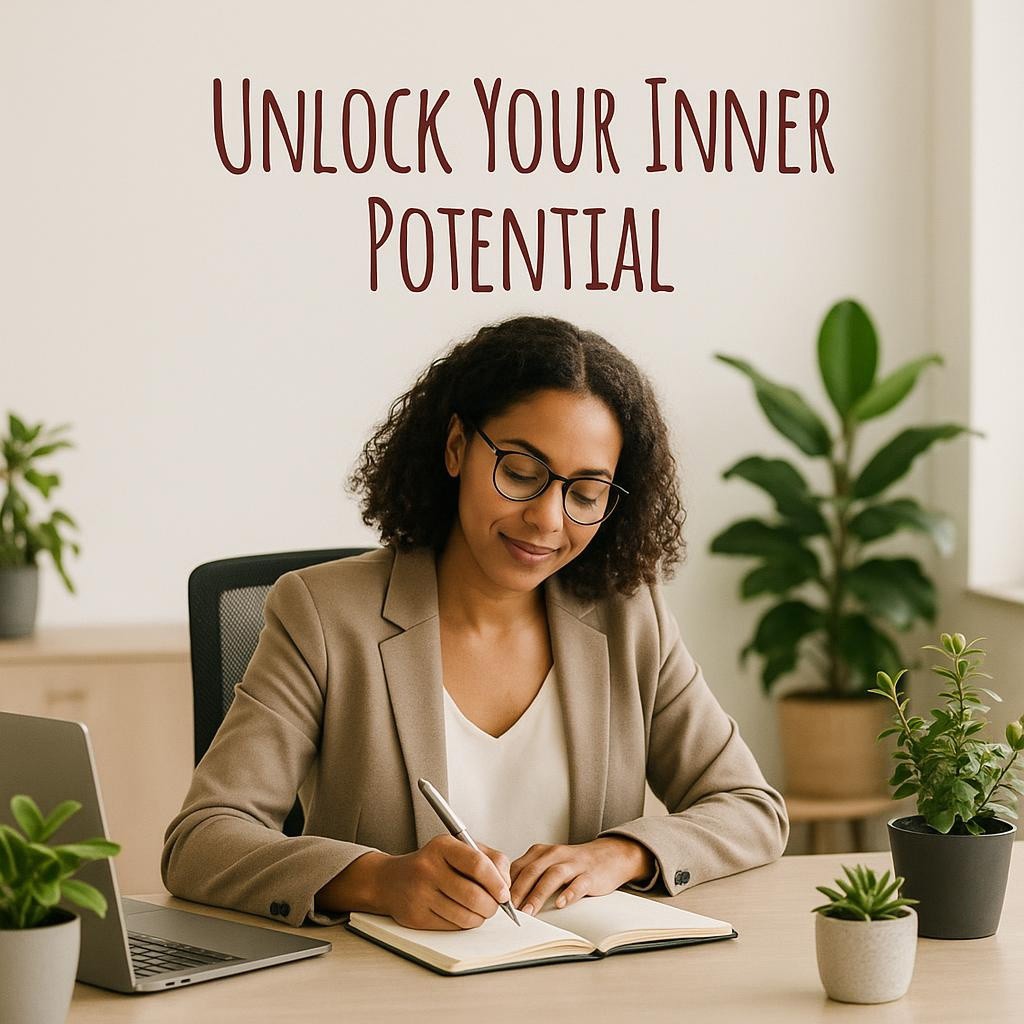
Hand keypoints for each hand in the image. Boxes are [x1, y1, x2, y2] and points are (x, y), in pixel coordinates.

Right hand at [376, 835, 511, 930]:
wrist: (392, 880)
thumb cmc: (434, 863)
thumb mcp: (459, 849)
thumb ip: (489, 860)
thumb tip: (506, 885)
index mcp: (443, 846)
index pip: (478, 864)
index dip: (496, 882)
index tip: (504, 893)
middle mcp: (429, 868)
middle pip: (474, 895)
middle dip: (492, 906)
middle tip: (495, 905)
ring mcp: (420, 893)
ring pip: (466, 916)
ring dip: (480, 917)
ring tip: (479, 909)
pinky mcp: (416, 916)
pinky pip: (453, 927)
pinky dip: (464, 923)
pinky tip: (460, 913)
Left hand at [509, 837, 652, 915]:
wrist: (608, 856)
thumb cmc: (572, 864)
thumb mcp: (548, 863)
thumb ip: (529, 875)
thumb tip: (504, 895)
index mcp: (541, 852)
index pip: (519, 866)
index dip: (506, 883)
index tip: (497, 901)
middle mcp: (555, 854)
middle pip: (533, 871)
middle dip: (519, 891)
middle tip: (508, 910)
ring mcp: (574, 863)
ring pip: (553, 876)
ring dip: (538, 894)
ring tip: (529, 912)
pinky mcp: (590, 874)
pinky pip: (579, 883)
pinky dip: (569, 893)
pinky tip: (560, 903)